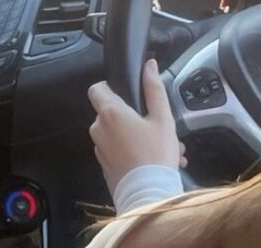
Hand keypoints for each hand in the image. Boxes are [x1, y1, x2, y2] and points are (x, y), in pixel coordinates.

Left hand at [87, 59, 185, 193]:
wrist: (148, 194)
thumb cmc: (155, 155)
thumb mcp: (162, 118)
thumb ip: (154, 88)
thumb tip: (149, 65)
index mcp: (110, 113)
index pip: (96, 88)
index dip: (110, 87)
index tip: (127, 94)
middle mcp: (99, 129)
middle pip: (110, 112)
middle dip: (133, 116)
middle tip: (156, 125)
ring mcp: (99, 148)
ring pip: (117, 132)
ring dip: (137, 135)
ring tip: (163, 146)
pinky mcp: (104, 164)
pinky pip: (117, 150)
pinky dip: (133, 150)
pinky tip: (154, 157)